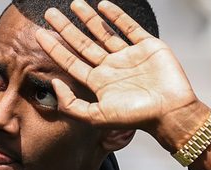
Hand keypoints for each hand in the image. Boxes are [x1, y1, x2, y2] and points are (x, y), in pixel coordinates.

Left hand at [34, 0, 198, 135]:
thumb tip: (54, 83)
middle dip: (66, 28)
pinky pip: (129, 27)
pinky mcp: (148, 46)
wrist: (171, 112)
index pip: (71, 62)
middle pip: (83, 44)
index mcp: (99, 83)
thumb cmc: (135, 117)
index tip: (39, 33)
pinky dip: (117, 16)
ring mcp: (129, 56)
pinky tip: (102, 6)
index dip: (54, 48)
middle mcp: (112, 68)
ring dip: (88, 18)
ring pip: (104, 32)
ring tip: (74, 4)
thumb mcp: (96, 116)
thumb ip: (71, 104)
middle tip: (49, 13)